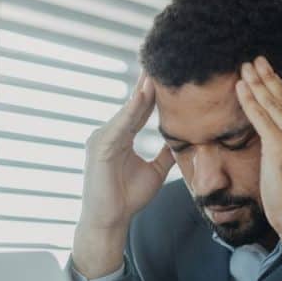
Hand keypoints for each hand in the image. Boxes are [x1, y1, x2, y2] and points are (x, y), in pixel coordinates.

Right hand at [74, 72, 174, 277]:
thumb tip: (182, 142)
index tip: (168, 72)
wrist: (110, 221)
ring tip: (156, 72)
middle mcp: (109, 132)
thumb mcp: (155, 171)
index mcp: (121, 136)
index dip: (154, 91)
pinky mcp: (99, 148)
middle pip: (133, 103)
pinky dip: (131, 111)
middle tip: (162, 59)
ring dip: (142, 92)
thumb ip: (165, 155)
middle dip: (147, 83)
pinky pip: (119, 126)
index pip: (141, 108)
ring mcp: (102, 138)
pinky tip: (142, 96)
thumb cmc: (127, 198)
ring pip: (127, 111)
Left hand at [236, 57, 281, 255]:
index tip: (269, 73)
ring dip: (256, 83)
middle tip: (255, 59)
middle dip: (268, 77)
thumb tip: (277, 137)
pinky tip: (240, 87)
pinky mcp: (281, 147)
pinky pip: (261, 118)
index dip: (280, 87)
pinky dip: (249, 100)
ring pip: (273, 104)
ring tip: (245, 67)